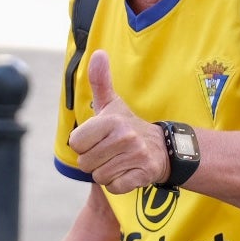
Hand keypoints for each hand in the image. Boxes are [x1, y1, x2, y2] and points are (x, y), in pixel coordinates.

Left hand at [67, 50, 166, 194]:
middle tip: (111, 152)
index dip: (84, 145)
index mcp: (111, 120)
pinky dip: (118, 184)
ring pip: (100, 176)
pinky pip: (115, 187)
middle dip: (95, 161)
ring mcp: (136, 156)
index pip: (76, 144)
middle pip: (86, 163)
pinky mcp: (143, 174)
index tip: (99, 139)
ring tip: (120, 161)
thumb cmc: (127, 127)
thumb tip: (98, 53)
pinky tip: (128, 172)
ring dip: (107, 172)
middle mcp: (124, 136)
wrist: (163, 149)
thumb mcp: (112, 104)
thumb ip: (100, 81)